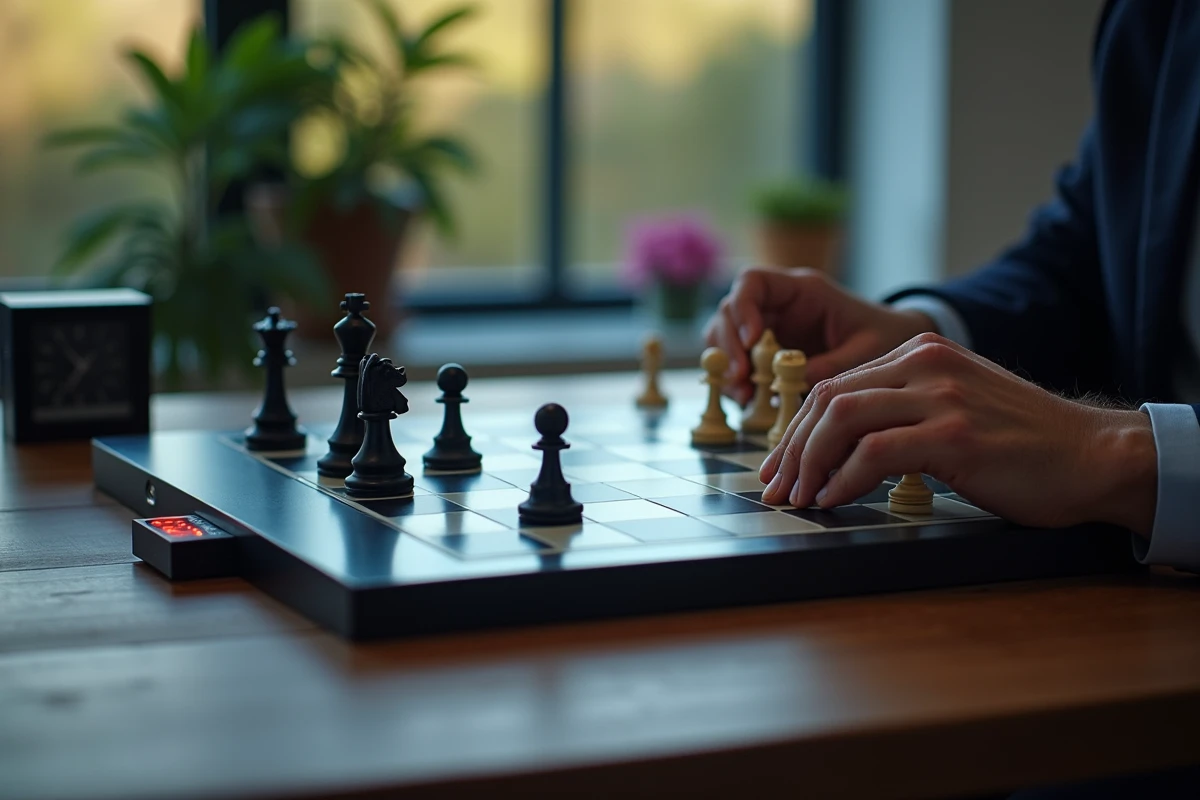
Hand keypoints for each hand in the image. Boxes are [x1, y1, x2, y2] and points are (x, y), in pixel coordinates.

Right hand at [703, 267, 935, 405]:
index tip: (753, 340)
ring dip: (728, 366)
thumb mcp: (867, 350)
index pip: (753, 282)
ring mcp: (769, 330)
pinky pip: (739, 364)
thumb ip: (833, 364)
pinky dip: (737, 382)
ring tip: (744, 395)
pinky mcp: (767, 355)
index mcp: (802, 291)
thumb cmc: (885, 337)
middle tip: (741, 378)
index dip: (743, 308)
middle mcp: (778, 307)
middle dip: (729, 345)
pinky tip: (749, 402)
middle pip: (729, 312)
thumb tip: (793, 382)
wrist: (895, 347)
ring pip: (725, 338)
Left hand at [758, 333, 1158, 534]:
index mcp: (919, 354)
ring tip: (798, 498)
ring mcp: (939, 396)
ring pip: (841, 418)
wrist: (1093, 456)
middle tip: (776, 488)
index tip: (781, 467)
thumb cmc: (1022, 446)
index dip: (796, 429)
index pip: (833, 386)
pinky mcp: (954, 435)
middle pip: (827, 399)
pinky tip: (834, 500)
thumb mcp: (953, 409)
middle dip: (792, 448)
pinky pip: (875, 452)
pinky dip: (844, 479)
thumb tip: (840, 451)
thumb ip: (902, 413)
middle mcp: (924, 364)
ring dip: (809, 463)